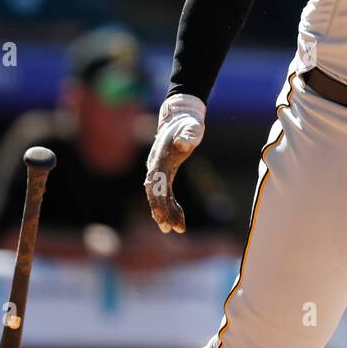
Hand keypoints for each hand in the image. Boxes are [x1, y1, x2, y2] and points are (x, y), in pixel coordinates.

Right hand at [145, 93, 205, 233]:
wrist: (181, 117)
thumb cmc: (189, 123)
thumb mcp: (192, 127)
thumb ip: (189, 135)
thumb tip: (182, 143)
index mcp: (160, 158)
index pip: (156, 183)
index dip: (158, 201)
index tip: (163, 216)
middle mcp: (155, 166)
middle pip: (154, 193)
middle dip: (161, 211)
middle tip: (170, 230)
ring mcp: (158, 170)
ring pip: (158, 196)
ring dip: (165, 212)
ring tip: (175, 229)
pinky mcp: (165, 173)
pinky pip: (165, 193)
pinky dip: (170, 205)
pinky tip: (178, 218)